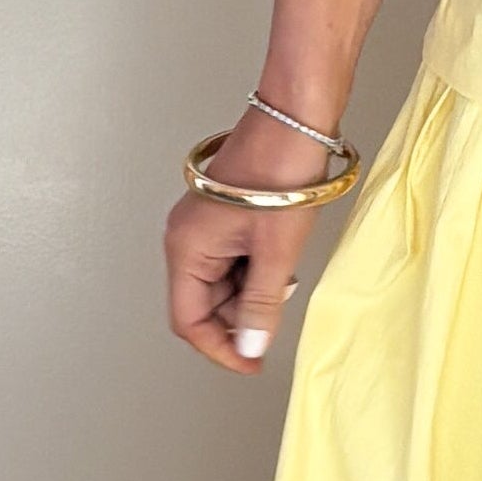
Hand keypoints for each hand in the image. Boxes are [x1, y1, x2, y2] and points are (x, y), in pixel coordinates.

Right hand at [165, 104, 340, 374]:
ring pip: (221, 282)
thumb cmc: (281, 170)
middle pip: (203, 303)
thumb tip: (249, 348)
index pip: (188, 320)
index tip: (252, 363)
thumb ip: (260, 306)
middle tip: (277, 308)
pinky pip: (233, 258)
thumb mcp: (276, 252)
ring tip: (283, 268)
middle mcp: (186, 237)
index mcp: (186, 247)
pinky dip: (256, 267)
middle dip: (240, 314)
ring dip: (252, 289)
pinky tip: (280, 254)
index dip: (221, 348)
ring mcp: (204, 225)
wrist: (295, 117)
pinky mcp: (223, 214)